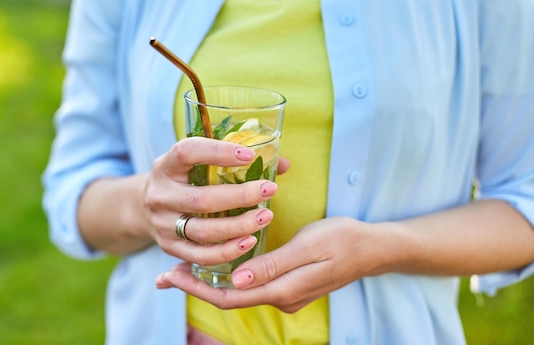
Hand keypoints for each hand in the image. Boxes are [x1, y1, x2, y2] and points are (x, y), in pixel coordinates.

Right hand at [145, 137, 279, 265]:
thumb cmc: (186, 179)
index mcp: (166, 165)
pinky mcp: (169, 248)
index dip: (218, 152)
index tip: (249, 155)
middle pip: (201, 199)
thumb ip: (237, 159)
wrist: (148, 207)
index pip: (187, 152)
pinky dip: (227, 251)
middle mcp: (160, 194)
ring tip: (265, 217)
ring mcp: (162, 224)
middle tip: (269, 190)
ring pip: (203, 231)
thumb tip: (283, 164)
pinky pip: (201, 255)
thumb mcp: (198, 162)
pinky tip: (249, 241)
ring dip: (238, 226)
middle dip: (240, 196)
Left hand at [156, 216, 378, 312]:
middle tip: (164, 274)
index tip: (169, 276)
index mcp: (282, 290)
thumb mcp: (308, 246)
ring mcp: (285, 294)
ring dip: (209, 282)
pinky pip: (251, 285)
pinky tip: (218, 265)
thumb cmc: (342, 240)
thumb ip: (273, 265)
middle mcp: (280, 297)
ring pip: (238, 292)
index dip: (196, 288)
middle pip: (228, 298)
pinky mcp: (288, 285)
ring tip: (182, 268)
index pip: (229, 296)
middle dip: (194, 287)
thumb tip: (237, 281)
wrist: (373, 249)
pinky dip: (228, 277)